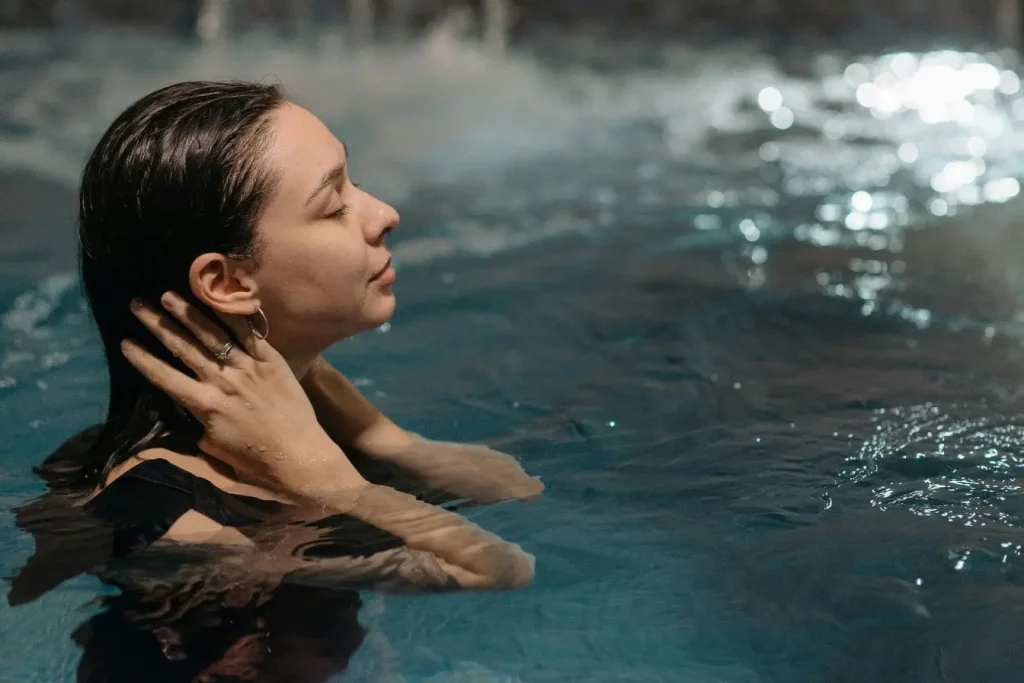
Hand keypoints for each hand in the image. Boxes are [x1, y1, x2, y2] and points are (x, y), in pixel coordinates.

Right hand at [121, 292, 364, 496]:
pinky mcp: (272, 361)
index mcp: (204, 405)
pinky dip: (232, 315)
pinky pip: (249, 333)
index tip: (124, 341)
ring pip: (213, 334)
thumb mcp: (213, 447)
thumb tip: (179, 408)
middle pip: (183, 346)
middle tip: (137, 304)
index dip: (142, 358)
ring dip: (189, 312)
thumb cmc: (255, 459)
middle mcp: (223, 381)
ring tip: (169, 294)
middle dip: (157, 323)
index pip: (164, 376)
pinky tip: (217, 299)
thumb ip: (195, 423)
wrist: (300, 455)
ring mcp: (249, 368)